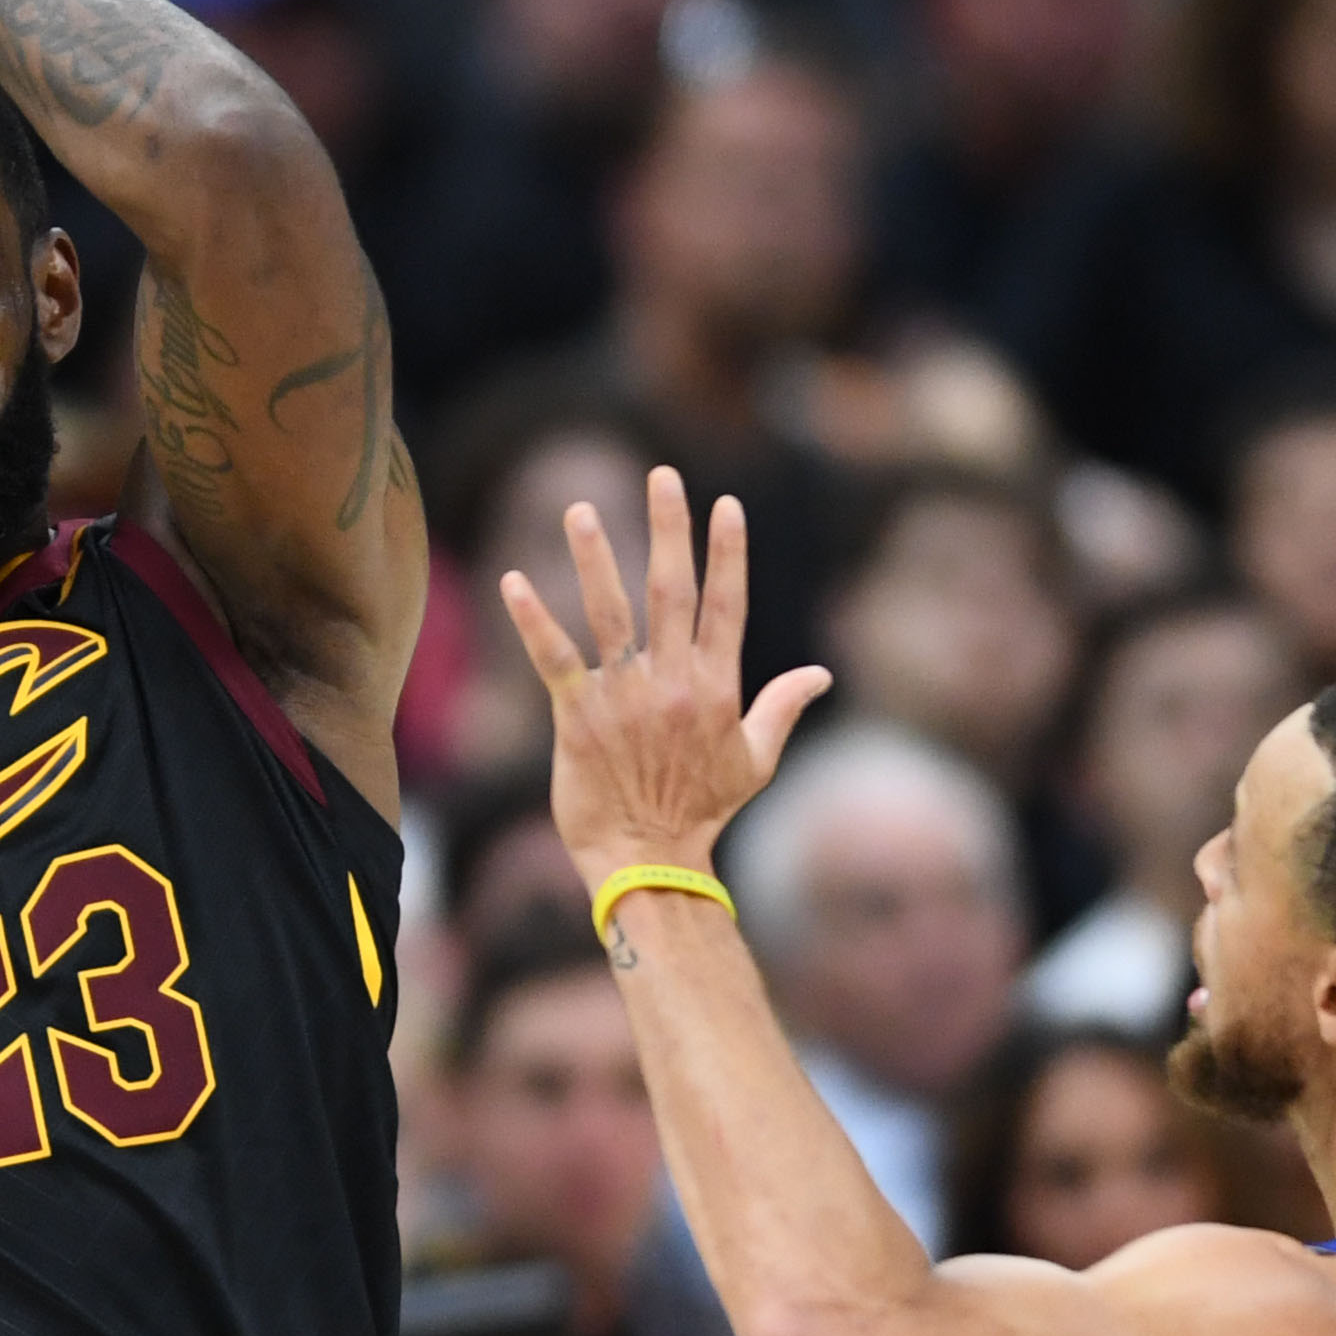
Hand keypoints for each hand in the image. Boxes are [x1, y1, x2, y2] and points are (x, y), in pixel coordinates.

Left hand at [497, 466, 825, 883]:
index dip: (727, 552)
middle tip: (662, 474)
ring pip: (609, 613)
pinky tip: (513, 581)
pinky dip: (533, 622)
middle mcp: (673, 682)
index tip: (725, 505)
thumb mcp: (755, 761)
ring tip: (579, 510)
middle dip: (668, 528)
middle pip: (671, 590)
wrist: (649, 860)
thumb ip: (782, 707)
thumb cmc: (703, 813)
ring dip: (594, 557)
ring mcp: (624, 698)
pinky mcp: (577, 718)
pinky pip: (555, 660)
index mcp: (717, 686)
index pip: (727, 604)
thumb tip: (821, 674)